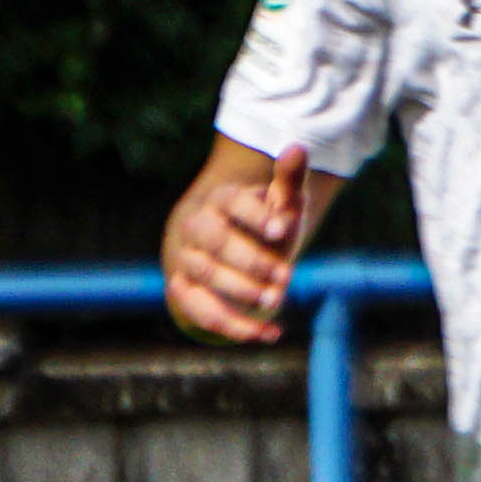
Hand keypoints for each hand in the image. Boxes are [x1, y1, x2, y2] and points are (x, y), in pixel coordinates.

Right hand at [161, 152, 306, 344]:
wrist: (235, 257)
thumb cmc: (265, 229)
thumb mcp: (282, 207)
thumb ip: (289, 183)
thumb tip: (297, 147)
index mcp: (222, 201)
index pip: (232, 202)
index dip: (256, 216)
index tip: (282, 231)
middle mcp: (197, 226)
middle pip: (214, 240)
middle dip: (251, 260)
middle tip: (285, 275)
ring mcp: (186, 258)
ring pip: (204, 274)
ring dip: (241, 290)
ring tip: (277, 300)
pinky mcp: (183, 290)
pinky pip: (199, 310)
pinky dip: (232, 326)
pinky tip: (270, 334)